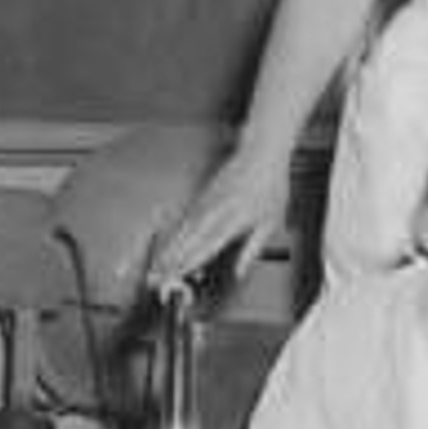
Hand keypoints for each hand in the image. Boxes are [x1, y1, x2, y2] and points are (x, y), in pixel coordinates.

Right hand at [149, 149, 283, 292]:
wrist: (261, 153)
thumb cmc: (270, 186)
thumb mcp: (272, 221)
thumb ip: (253, 249)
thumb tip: (240, 272)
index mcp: (236, 218)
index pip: (209, 245)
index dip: (191, 261)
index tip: (178, 275)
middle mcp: (216, 210)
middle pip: (189, 239)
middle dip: (171, 260)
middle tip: (156, 276)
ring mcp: (206, 201)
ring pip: (182, 230)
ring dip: (168, 249)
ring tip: (155, 266)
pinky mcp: (202, 196)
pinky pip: (185, 220)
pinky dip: (174, 235)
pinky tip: (166, 247)